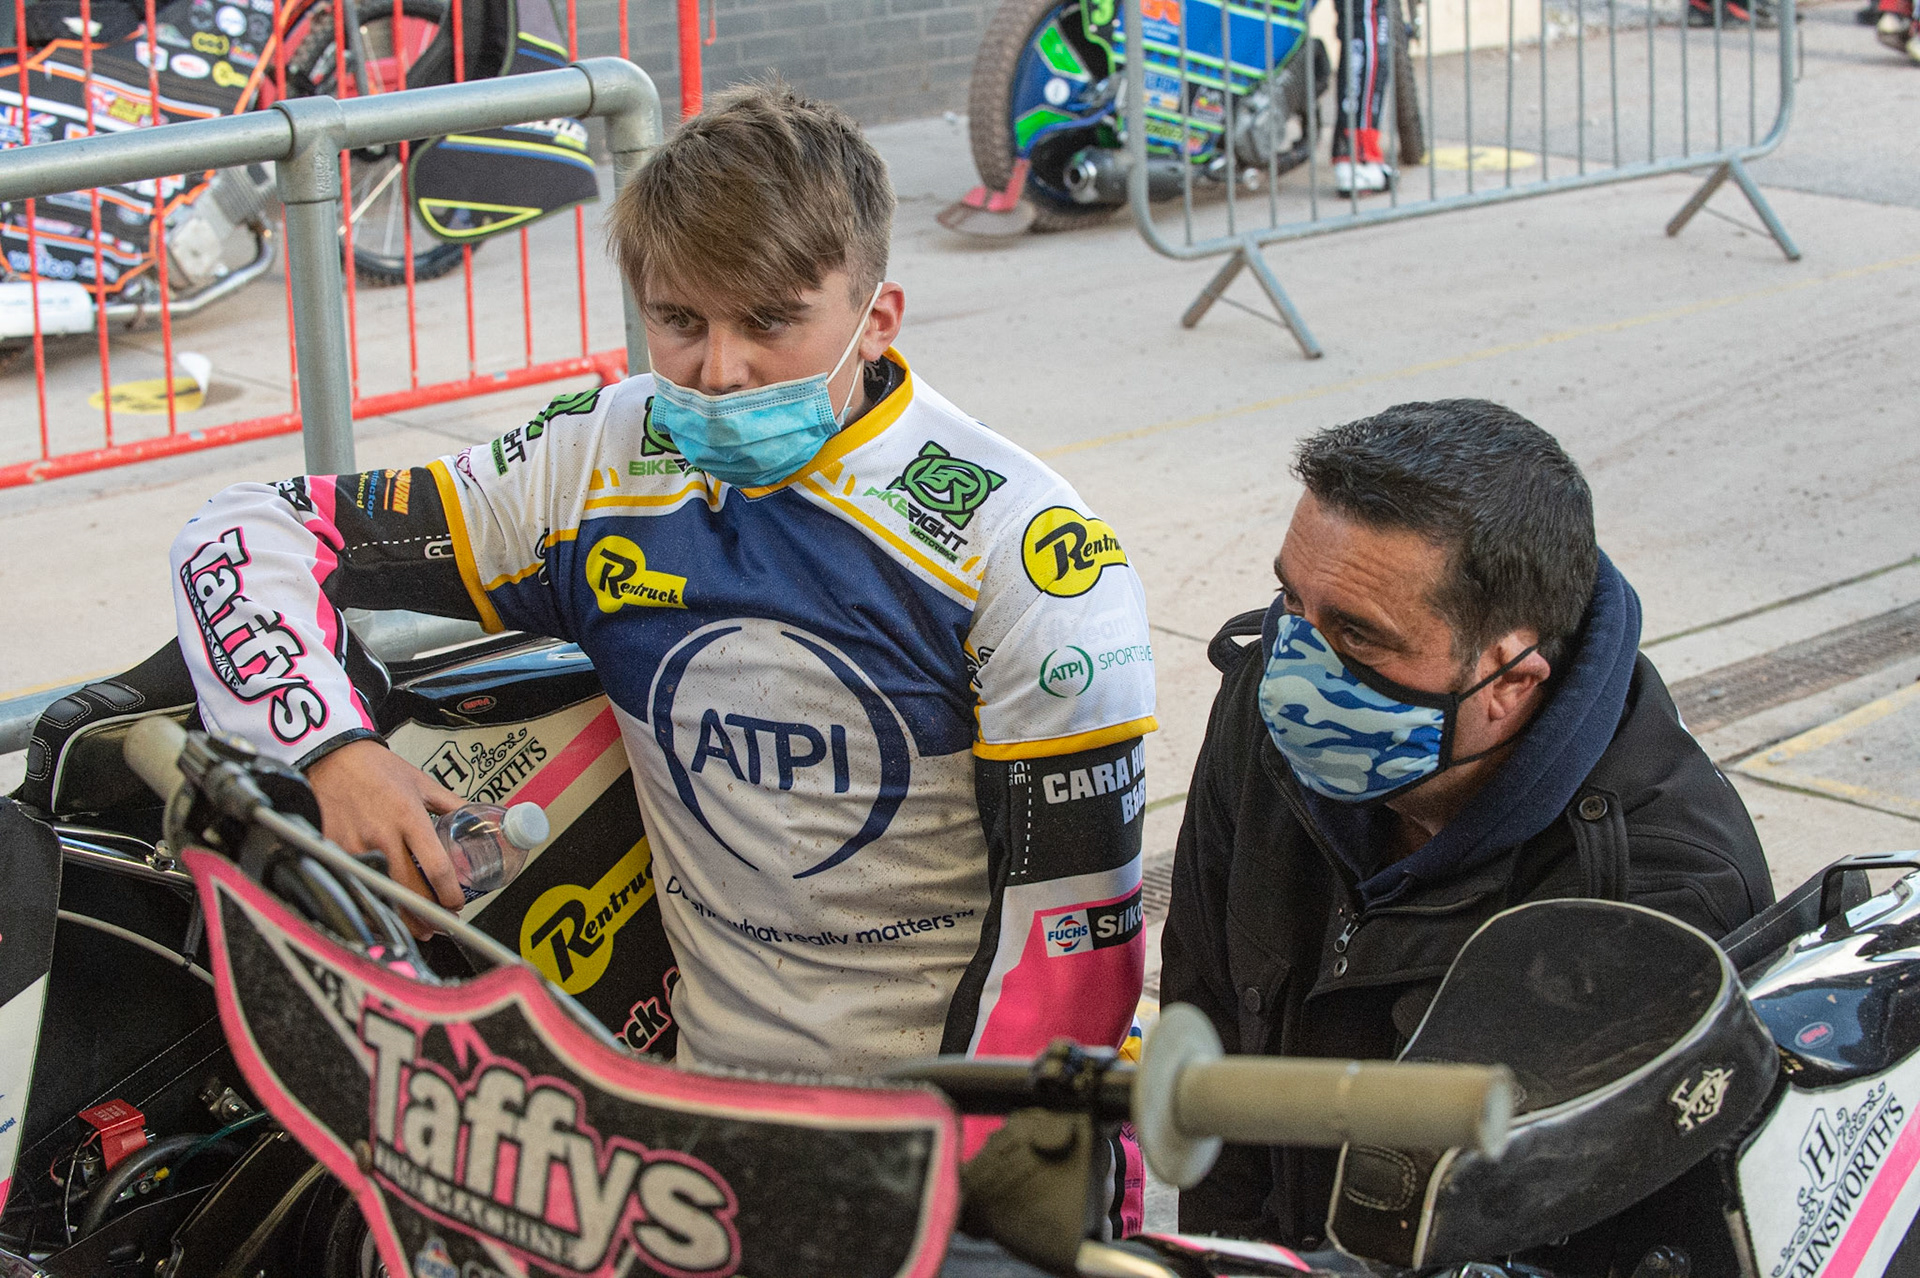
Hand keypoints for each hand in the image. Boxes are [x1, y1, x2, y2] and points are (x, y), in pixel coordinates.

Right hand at [306, 739, 463, 931]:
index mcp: (409, 817)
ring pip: (380, 893)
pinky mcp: (332, 850)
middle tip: (439, 925)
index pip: (435, 866)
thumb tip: (479, 818)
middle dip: (427, 916)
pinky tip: (382, 912)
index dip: (448, 893)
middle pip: (408, 889)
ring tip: (416, 927)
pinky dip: (370, 903)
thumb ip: (452, 804)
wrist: (334, 757)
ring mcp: (354, 845)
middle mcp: (382, 834)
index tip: (456, 904)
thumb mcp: (423, 783)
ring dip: (399, 916)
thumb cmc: (378, 769)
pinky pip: (354, 885)